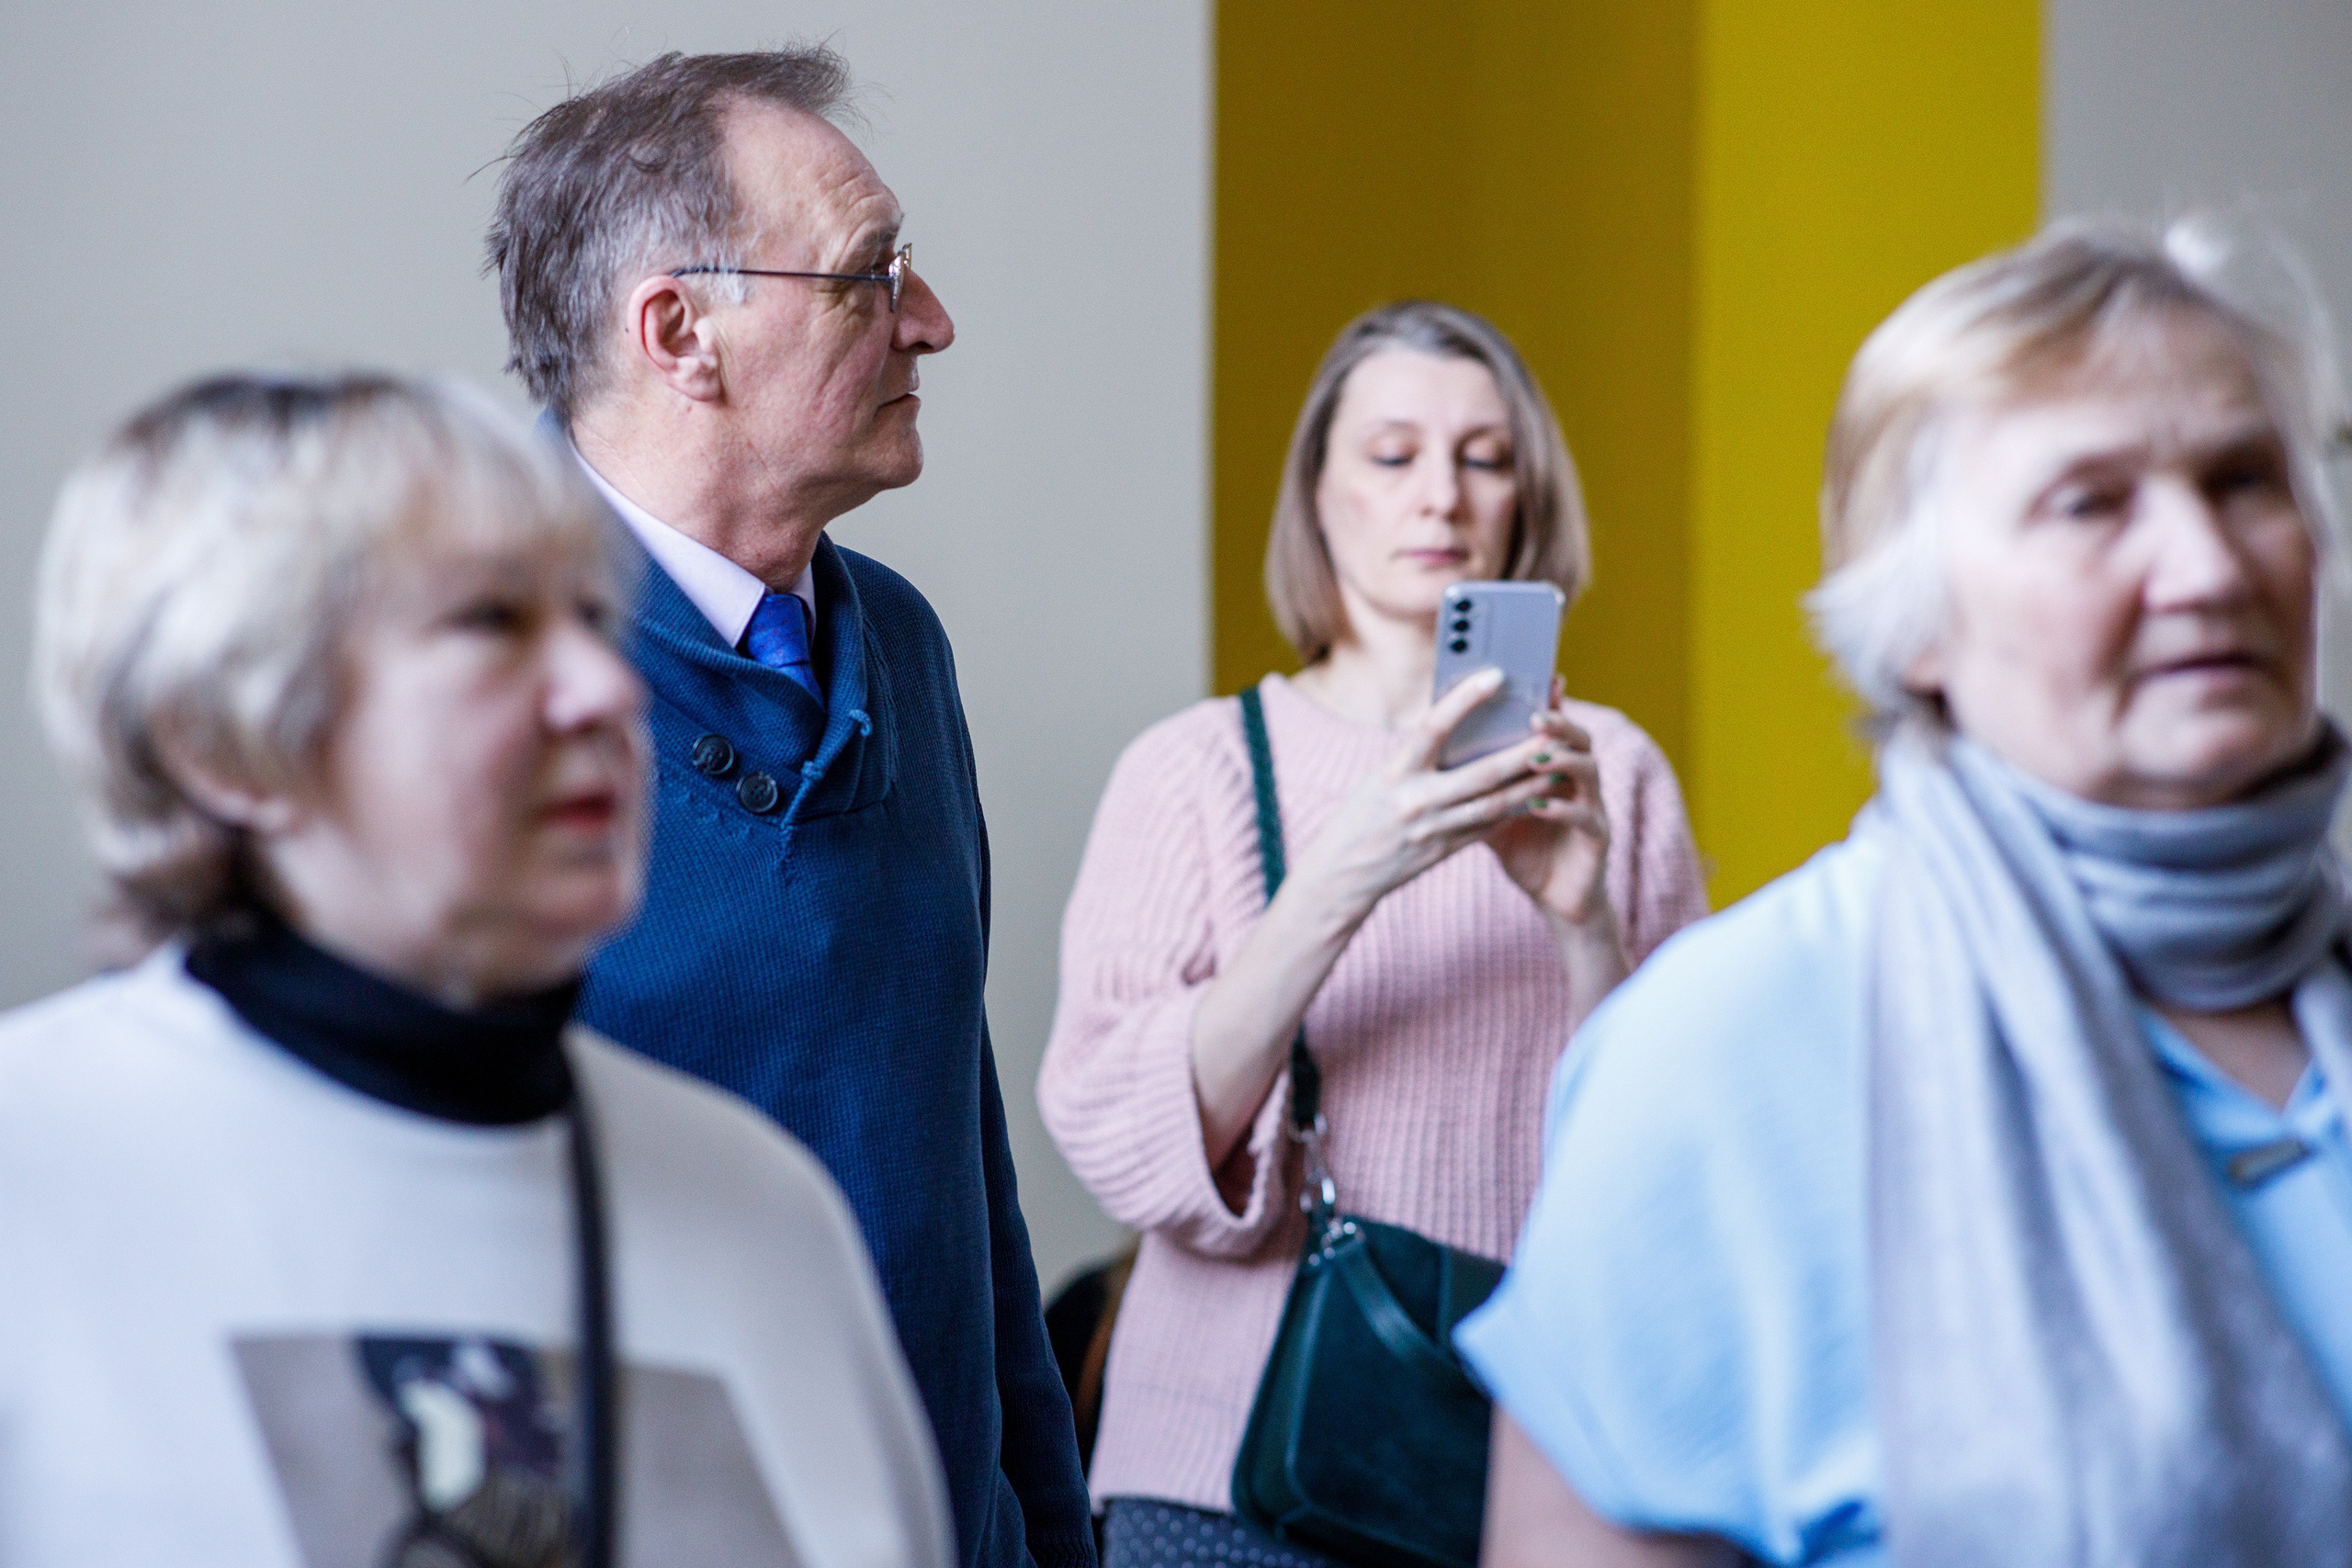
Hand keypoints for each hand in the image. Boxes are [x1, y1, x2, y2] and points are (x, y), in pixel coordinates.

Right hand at [1284, 669, 1570, 939]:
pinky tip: (1535, 795)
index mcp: (1394, 773)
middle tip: (1553, 731)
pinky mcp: (1443, 851)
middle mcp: (1415, 801)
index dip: (1465, 699)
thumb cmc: (1359, 815)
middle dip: (1522, 753)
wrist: (1340, 874)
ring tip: (1557, 765)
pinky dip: (1512, 809)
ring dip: (1529, 784)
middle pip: (1481, 773)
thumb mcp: (1380, 778)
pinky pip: (1486, 828)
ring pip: (1493, 804)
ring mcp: (1432, 830)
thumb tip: (1458, 730)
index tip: (1496, 675)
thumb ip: (1417, 758)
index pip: (1433, 727)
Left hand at [1485, 677, 1613, 929]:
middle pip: (1579, 738)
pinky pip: (1586, 816)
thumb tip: (1434, 752)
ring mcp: (1592, 805)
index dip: (1548, 702)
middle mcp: (1578, 779)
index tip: (1535, 680)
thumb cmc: (1521, 846)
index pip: (1553, 726)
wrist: (1553, 895)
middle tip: (1535, 715)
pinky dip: (1562, 809)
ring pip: (1590, 770)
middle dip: (1559, 723)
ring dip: (1565, 760)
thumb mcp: (1493, 809)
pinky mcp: (1597, 837)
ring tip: (1538, 755)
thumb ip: (1475, 780)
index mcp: (1555, 766)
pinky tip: (1539, 805)